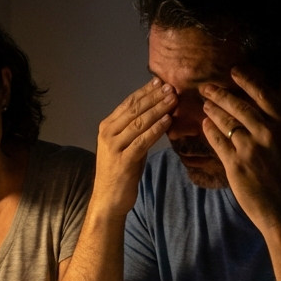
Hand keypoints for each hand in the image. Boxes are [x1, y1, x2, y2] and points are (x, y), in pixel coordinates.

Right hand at [92, 77, 176, 215]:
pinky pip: (142, 140)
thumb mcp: (125, 146)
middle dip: (154, 97)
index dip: (145, 91)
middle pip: (134, 110)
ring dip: (158, 109)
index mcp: (107, 127)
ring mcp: (114, 147)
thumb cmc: (119, 173)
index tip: (160, 81)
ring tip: (173, 99)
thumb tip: (157, 113)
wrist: (108, 199)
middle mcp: (108, 134)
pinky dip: (156, 129)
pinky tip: (168, 120)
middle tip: (171, 86)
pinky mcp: (123, 160)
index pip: (128, 104)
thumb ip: (136, 131)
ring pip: (139, 123)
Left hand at [200, 67, 280, 235]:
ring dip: (213, 110)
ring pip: (226, 122)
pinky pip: (218, 142)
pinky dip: (210, 131)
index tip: (234, 72)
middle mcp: (269, 133)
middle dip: (221, 94)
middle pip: (240, 106)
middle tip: (207, 87)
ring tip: (205, 104)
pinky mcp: (235, 165)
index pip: (264, 95)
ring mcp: (251, 149)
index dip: (247, 81)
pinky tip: (204, 125)